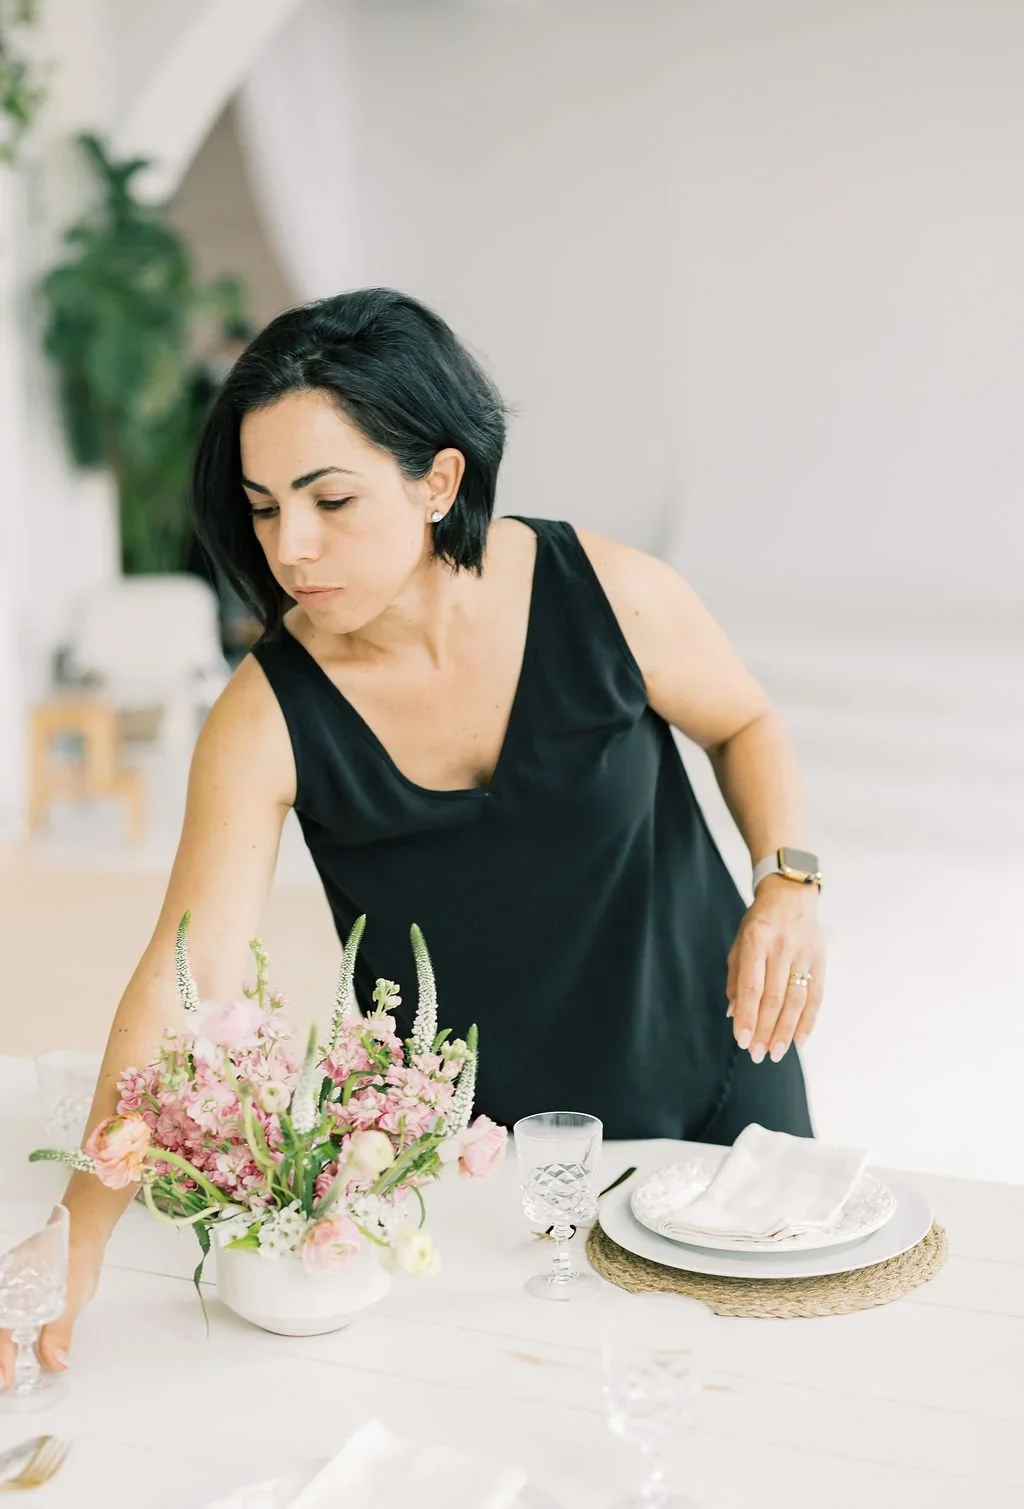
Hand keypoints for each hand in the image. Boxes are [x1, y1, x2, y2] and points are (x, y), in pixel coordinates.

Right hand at [0, 1226, 103, 1389]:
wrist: (82, 1234)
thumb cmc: (76, 1260)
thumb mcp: (72, 1299)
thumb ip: (59, 1332)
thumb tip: (56, 1363)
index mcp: (15, 1291)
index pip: (2, 1329)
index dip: (2, 1356)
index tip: (4, 1379)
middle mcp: (7, 1292)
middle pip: (0, 1327)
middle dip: (1, 1355)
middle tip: (4, 1382)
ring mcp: (11, 1293)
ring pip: (3, 1324)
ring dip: (6, 1348)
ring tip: (8, 1374)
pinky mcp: (19, 1296)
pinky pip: (9, 1319)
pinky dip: (12, 1339)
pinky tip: (18, 1353)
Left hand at [726, 877, 824, 1063]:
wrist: (791, 895)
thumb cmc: (759, 922)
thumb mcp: (739, 942)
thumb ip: (736, 978)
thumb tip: (734, 1014)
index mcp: (756, 940)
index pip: (751, 986)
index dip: (747, 1016)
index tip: (742, 1041)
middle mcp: (781, 948)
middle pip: (774, 998)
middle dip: (765, 1030)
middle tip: (757, 1054)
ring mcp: (803, 955)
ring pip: (796, 1001)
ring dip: (786, 1031)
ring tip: (776, 1052)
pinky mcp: (820, 961)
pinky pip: (815, 997)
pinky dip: (807, 1021)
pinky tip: (798, 1040)